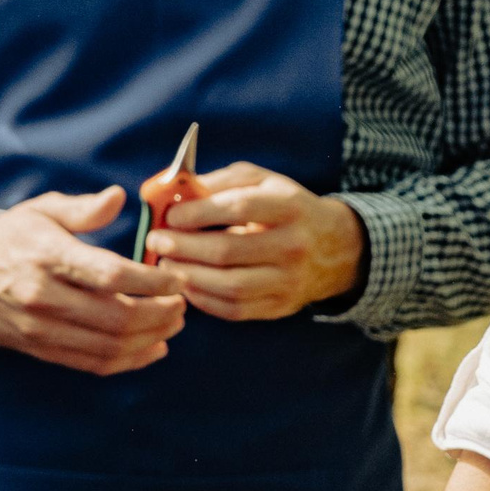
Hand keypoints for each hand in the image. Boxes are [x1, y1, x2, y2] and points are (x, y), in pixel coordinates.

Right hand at [0, 188, 184, 374]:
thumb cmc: (9, 237)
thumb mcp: (41, 210)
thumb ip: (82, 208)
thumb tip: (118, 197)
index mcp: (47, 256)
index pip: (109, 275)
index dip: (151, 281)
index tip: (177, 278)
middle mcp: (43, 297)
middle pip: (115, 317)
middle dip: (160, 313)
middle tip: (182, 303)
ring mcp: (40, 328)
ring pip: (108, 346)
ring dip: (150, 339)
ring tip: (173, 323)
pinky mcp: (40, 349)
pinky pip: (92, 363)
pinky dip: (128, 361)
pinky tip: (152, 348)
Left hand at [147, 162, 364, 321]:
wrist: (333, 248)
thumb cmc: (285, 207)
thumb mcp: (263, 181)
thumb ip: (221, 181)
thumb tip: (173, 192)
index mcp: (290, 206)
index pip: (239, 208)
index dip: (199, 212)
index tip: (171, 215)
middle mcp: (293, 245)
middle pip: (228, 250)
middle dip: (183, 246)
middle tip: (156, 241)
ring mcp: (289, 281)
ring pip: (229, 285)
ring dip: (188, 276)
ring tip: (165, 264)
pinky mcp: (280, 306)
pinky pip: (234, 309)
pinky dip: (203, 299)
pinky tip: (187, 284)